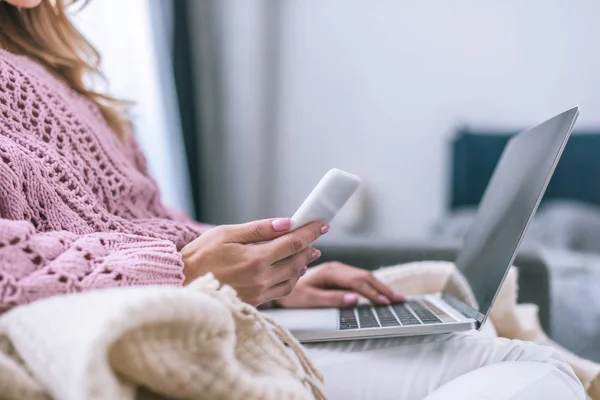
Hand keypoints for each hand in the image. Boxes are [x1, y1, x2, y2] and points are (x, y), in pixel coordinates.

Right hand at [181, 218, 326, 305]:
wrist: (180, 284)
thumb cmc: (199, 256)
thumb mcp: (226, 233)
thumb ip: (259, 229)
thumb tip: (286, 223)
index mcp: (256, 258)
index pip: (294, 242)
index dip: (311, 232)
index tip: (321, 224)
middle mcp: (261, 278)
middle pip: (297, 260)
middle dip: (309, 246)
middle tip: (315, 236)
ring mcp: (259, 293)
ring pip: (293, 278)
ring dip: (303, 264)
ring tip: (306, 253)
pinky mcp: (255, 302)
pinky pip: (282, 291)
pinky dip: (291, 278)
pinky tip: (291, 270)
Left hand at [274, 262, 404, 307]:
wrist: (278, 281)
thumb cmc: (291, 293)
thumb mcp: (309, 299)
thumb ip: (332, 299)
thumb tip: (355, 300)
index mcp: (331, 272)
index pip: (358, 282)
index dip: (373, 292)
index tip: (386, 302)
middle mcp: (336, 268)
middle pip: (365, 277)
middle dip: (383, 289)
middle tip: (399, 301)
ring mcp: (338, 270)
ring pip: (364, 277)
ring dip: (380, 287)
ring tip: (395, 298)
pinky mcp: (338, 275)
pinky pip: (359, 279)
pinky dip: (373, 286)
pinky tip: (380, 293)